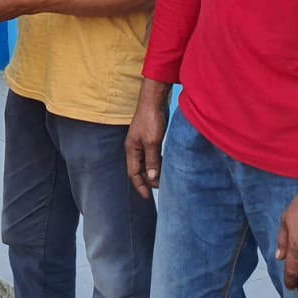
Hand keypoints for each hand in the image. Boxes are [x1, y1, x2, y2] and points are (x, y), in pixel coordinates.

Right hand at [125, 79, 171, 197]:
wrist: (154, 100)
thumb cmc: (150, 119)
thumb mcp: (152, 141)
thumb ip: (152, 160)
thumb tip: (152, 177)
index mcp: (131, 149)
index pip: (133, 173)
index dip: (140, 186)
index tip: (147, 197)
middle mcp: (135, 148)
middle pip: (139, 170)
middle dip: (148, 181)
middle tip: (160, 189)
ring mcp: (142, 143)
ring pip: (146, 163)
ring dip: (153, 172)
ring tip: (164, 180)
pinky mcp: (150, 138)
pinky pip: (152, 156)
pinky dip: (157, 163)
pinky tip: (165, 166)